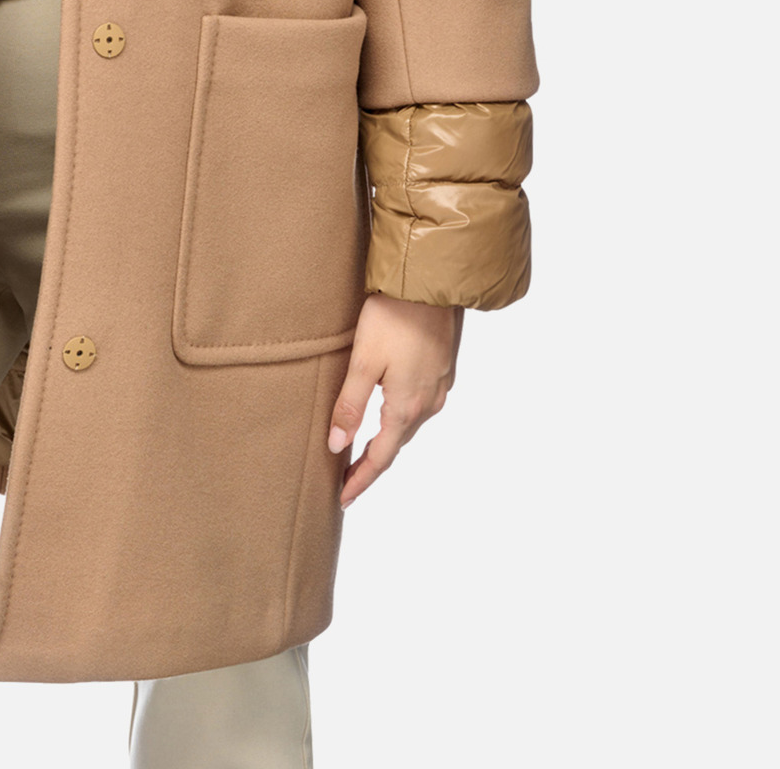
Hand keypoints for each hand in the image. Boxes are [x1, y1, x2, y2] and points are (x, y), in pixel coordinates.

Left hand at [327, 292, 463, 507]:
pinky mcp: (442, 368)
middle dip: (372, 463)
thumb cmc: (394, 317)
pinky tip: (389, 410)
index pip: (381, 457)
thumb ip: (350, 406)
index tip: (343, 498)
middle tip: (347, 478)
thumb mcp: (364, 362)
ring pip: (410, 424)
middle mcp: (429, 402)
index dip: (361, 479)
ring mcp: (439, 385)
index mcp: (407, 406)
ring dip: (388, 440)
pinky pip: (420, 404)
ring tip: (364, 449)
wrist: (431, 281)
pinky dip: (401, 417)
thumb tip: (337, 446)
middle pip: (397, 443)